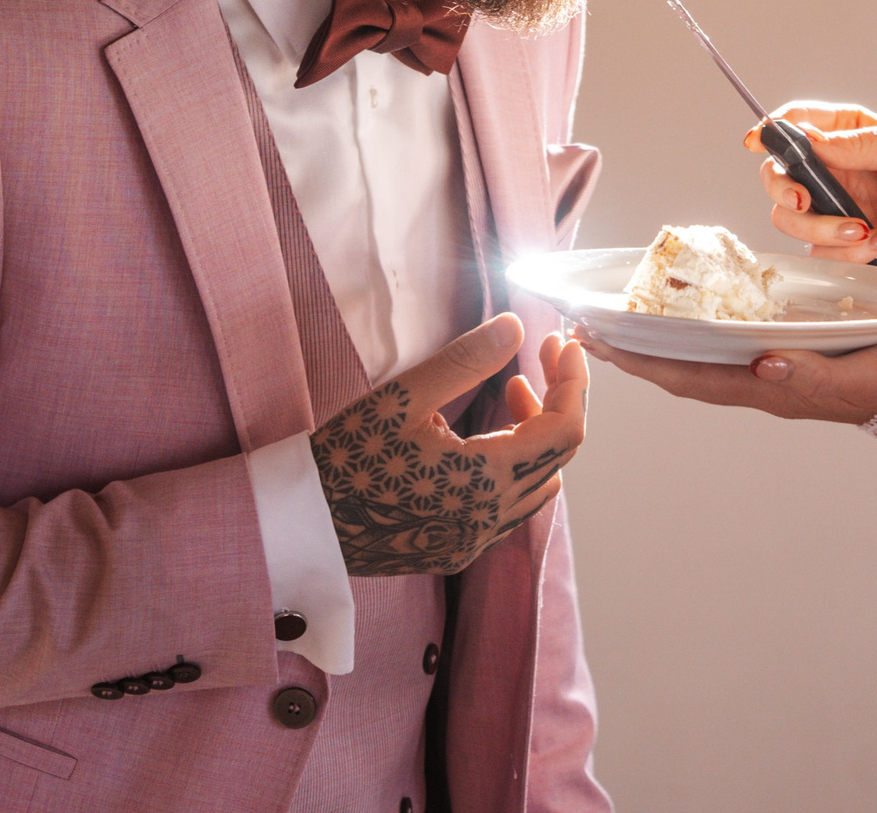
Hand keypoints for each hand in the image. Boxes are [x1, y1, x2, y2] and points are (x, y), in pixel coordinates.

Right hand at [311, 314, 587, 576]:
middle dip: (557, 400)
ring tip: (510, 392)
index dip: (574, 382)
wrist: (302, 525)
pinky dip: (514, 467)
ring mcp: (475, 540)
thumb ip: (465, 362)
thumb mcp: (401, 398)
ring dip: (537, 436)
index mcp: (486, 480)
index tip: (561, 344)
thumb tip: (515, 326)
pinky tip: (485, 439)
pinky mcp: (457, 550)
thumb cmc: (346, 458)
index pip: (565, 430)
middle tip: (539, 359)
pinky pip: (510, 507)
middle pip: (558, 455)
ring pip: (538, 484)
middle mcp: (491, 518)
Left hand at [581, 328, 876, 426]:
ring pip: (699, 360)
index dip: (642, 362)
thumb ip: (810, 372)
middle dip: (632, 354)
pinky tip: (681, 314)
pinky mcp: (787, 355)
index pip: (691, 377)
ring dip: (656, 344)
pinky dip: (692, 332)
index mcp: (773, 387)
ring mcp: (773, 371)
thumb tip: (761, 363)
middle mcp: (763, 380)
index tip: (597, 343)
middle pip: (682, 370)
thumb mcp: (859, 372)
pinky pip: (725, 346)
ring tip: (616, 321)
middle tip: (583, 329)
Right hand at [747, 102, 876, 262]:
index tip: (757, 140)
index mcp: (846, 134)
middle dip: (782, 188)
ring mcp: (833, 209)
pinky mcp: (841, 245)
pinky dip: (848, 251)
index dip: (772, 131)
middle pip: (777, 175)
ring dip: (822, 227)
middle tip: (803, 200)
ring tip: (864, 229)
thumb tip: (807, 138)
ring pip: (790, 219)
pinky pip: (821, 252)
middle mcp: (832, 170)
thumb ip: (855, 142)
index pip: (796, 123)